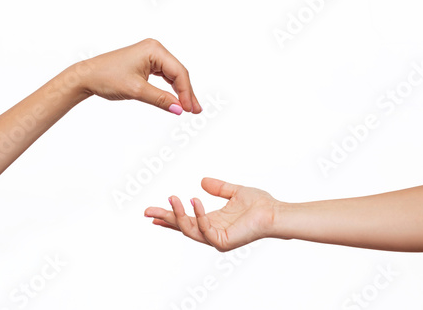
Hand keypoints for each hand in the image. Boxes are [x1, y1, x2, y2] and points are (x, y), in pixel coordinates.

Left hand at [76, 38, 200, 114]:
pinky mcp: (146, 63)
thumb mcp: (136, 90)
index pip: (178, 72)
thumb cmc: (107, 77)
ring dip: (180, 92)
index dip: (186, 92)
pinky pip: (164, 76)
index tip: (188, 109)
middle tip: (196, 111)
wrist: (87, 76)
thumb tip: (179, 109)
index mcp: (154, 50)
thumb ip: (160, 99)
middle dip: (187, 93)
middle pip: (178, 73)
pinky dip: (170, 89)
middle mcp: (154, 49)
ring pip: (172, 76)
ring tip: (189, 108)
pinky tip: (176, 99)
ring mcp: (150, 56)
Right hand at [145, 178, 279, 251]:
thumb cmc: (259, 204)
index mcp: (212, 221)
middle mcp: (211, 231)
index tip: (152, 213)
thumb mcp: (234, 192)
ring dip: (178, 215)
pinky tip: (194, 200)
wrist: (274, 212)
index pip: (186, 220)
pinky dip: (198, 215)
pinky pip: (205, 228)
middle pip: (182, 227)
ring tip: (172, 198)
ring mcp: (216, 238)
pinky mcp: (223, 241)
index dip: (169, 217)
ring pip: (189, 229)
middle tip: (148, 212)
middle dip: (165, 219)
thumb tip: (202, 181)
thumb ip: (218, 188)